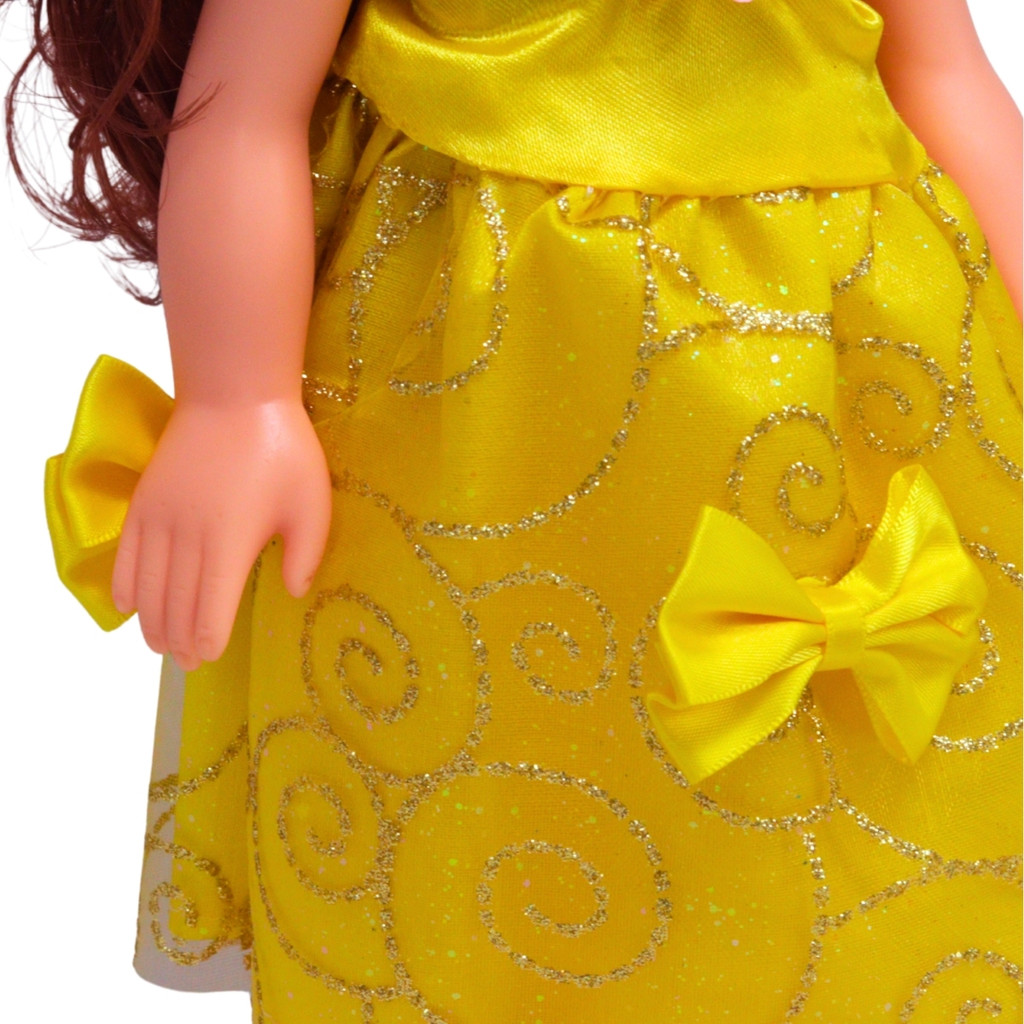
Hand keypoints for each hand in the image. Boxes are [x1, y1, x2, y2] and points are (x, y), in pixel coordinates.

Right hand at [111, 398, 331, 669]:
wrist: (234, 395)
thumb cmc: (282, 448)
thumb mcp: (313, 503)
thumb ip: (305, 555)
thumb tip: (293, 593)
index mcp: (230, 544)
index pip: (210, 611)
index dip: (207, 641)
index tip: (210, 658)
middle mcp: (187, 539)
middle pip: (174, 606)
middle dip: (179, 641)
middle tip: (188, 662)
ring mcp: (159, 520)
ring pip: (146, 587)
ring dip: (151, 621)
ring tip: (161, 644)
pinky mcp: (143, 501)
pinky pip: (124, 555)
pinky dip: (123, 585)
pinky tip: (127, 606)